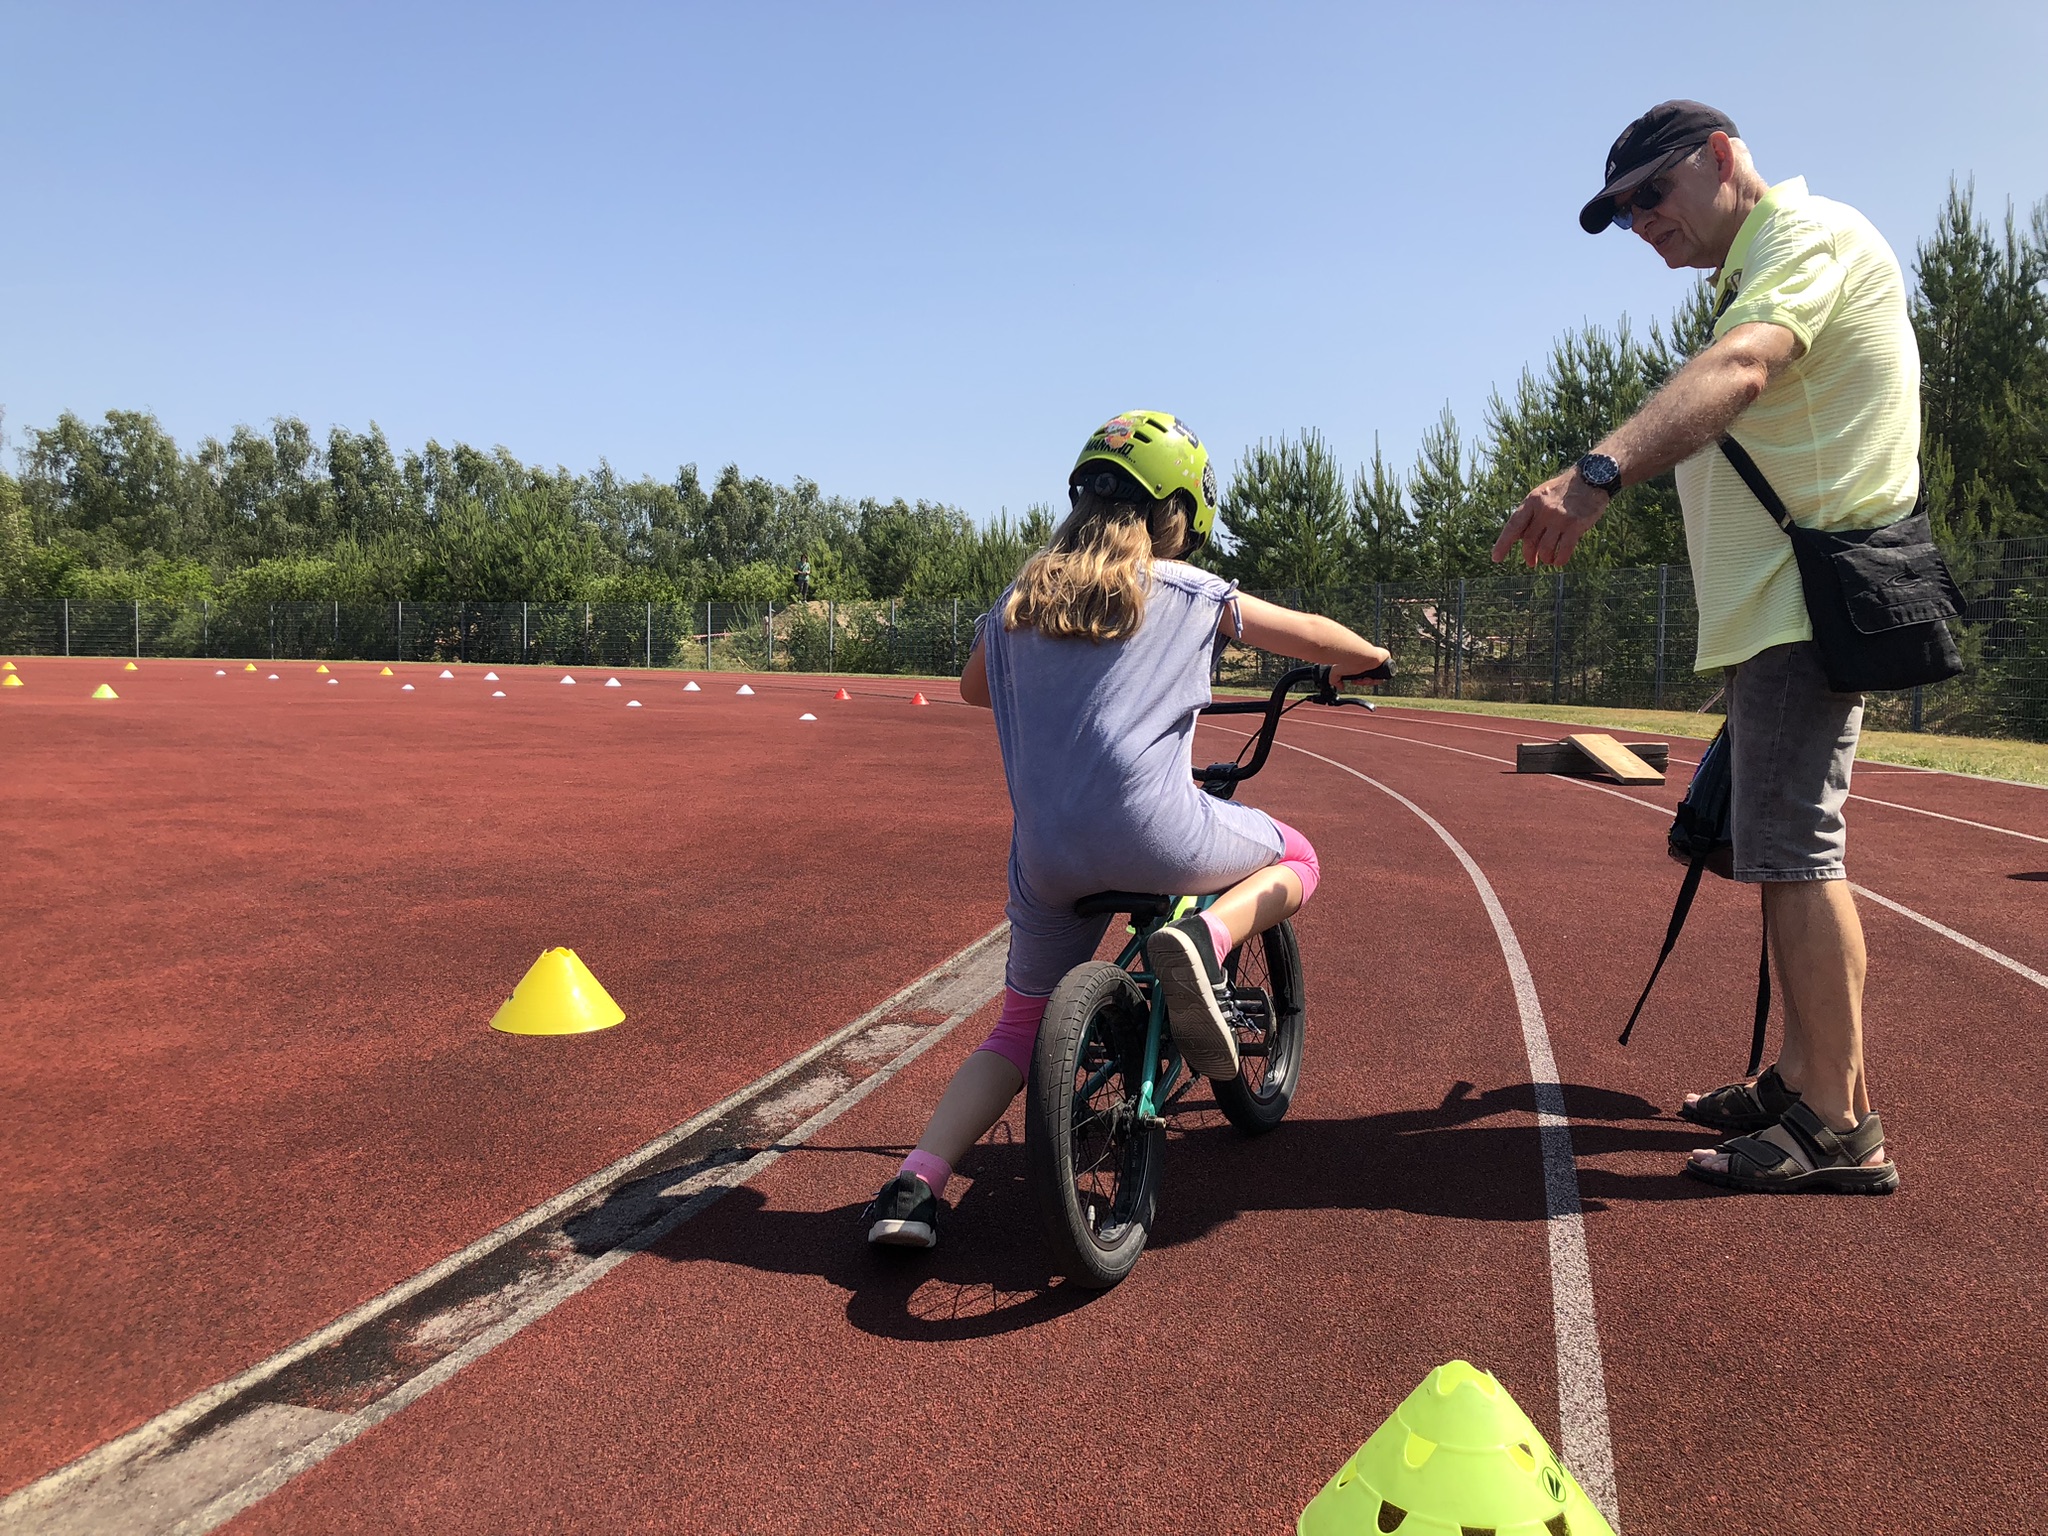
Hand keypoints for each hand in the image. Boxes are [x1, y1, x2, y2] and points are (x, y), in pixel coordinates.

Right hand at [1340, 649, 1392, 685]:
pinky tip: (1372, 677)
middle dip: (1364, 682)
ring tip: (1364, 679)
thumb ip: (1334, 680)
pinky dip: (1379, 677)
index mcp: (1361, 663)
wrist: (1357, 654)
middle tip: (1359, 681)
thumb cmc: (1347, 659)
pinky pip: (1386, 673)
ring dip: (1370, 681)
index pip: (1364, 676)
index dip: (1360, 681)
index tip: (1355, 682)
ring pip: (1378, 677)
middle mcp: (1369, 662)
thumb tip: (1340, 687)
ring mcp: (1378, 660)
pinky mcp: (1385, 658)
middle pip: (1371, 678)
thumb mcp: (1336, 671)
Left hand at [1492, 468, 1609, 567]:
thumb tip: (1519, 537)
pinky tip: (1559, 562)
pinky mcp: (1576, 525)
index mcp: (1532, 501)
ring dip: (1545, 558)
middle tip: (1531, 563)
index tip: (1496, 558)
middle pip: (1529, 540)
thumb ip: (1530, 514)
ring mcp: (1560, 518)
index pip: (1513, 526)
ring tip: (1548, 561)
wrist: (1592, 477)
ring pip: (1545, 548)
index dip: (1503, 544)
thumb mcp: (1542, 495)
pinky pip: (1564, 550)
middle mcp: (1544, 510)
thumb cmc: (1564, 490)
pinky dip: (1560, 559)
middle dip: (1529, 555)